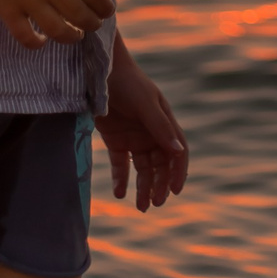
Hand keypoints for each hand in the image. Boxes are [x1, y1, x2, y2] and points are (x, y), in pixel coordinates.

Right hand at [0, 0, 114, 50]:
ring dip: (71, 37)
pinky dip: (37, 43)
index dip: (104, 6)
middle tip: (92, 25)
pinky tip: (41, 40)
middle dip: (92, 24)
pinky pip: (25, 36)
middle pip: (81, 15)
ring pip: (58, 30)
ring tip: (74, 35)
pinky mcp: (7, 8)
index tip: (107, 12)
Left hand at [94, 37, 188, 210]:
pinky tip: (119, 193)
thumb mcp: (144, 103)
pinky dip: (121, 179)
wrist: (98, 70)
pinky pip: (121, 164)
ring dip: (143, 187)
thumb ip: (159, 126)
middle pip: (160, 165)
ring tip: (140, 206)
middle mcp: (151, 132)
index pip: (177, 152)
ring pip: (142, 168)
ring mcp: (133, 136)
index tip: (174, 191)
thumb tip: (177, 151)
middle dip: (159, 185)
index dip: (178, 172)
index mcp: (164, 122)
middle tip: (154, 204)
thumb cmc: (126, 82)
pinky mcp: (115, 139)